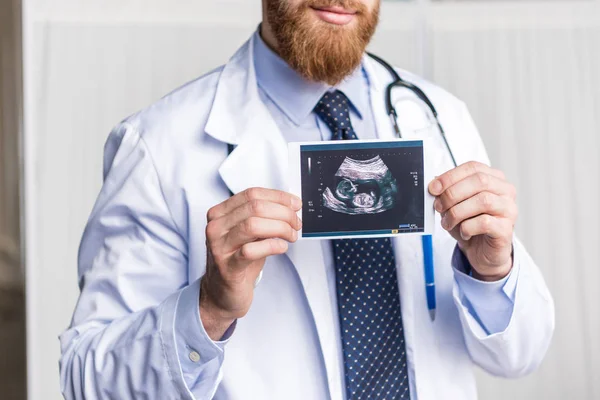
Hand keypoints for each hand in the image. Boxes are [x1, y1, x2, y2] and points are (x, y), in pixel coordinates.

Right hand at [201, 188, 301, 339]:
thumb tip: (290, 205)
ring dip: (280, 228)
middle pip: (255, 207)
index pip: (252, 194)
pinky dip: (273, 246)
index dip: (278, 197)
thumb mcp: (248, 233)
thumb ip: (263, 217)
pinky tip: (282, 247)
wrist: (222, 293)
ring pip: (253, 225)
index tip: (295, 204)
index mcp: (220, 213)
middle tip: (296, 223)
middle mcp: (216, 227)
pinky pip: (251, 250)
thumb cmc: (238, 260)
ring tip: (291, 236)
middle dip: (283, 213)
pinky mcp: (227, 267)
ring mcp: (219, 247)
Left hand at [428, 162, 516, 281]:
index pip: (473, 168)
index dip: (450, 176)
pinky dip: (468, 227)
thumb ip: (447, 193)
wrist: (481, 251)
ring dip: (457, 212)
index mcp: (493, 178)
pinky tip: (464, 232)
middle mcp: (505, 191)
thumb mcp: (454, 205)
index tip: (433, 188)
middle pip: (480, 181)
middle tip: (438, 206)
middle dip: (453, 193)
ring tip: (447, 222)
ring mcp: (509, 209)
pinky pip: (485, 222)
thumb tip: (435, 184)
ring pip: (483, 201)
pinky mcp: (506, 229)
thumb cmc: (469, 224)